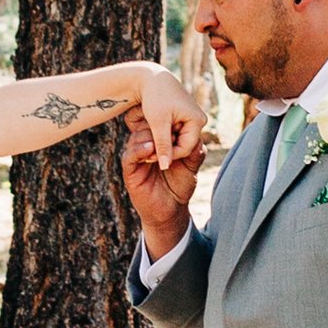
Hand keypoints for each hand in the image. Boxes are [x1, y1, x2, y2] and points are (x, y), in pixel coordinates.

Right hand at [122, 103, 201, 258]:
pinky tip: (150, 149)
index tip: (177, 117)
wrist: (170, 210)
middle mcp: (146, 146)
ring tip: (159, 140)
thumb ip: (195, 151)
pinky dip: (139, 150)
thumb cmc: (180, 186)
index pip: (158, 124)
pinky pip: (130, 155)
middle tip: (167, 125)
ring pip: (137, 138)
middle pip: (145, 126)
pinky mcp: (130, 170)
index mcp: (159, 142)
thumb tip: (197, 136)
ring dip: (149, 136)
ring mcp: (137, 158)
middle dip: (156, 124)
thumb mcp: (191, 166)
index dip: (165, 119)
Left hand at [128, 61, 203, 177]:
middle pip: (183, 144)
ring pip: (178, 138)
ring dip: (164, 140)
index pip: (185, 148)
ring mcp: (192, 117)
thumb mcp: (158, 123)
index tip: (150, 156)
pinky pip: (176, 131)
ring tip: (148, 138)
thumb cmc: (155, 96)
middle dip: (166, 147)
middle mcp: (199, 119)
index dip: (168, 155)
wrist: (151, 76)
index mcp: (197, 120)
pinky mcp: (184, 115)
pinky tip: (152, 130)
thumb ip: (162, 145)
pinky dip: (164, 133)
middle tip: (147, 150)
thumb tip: (165, 167)